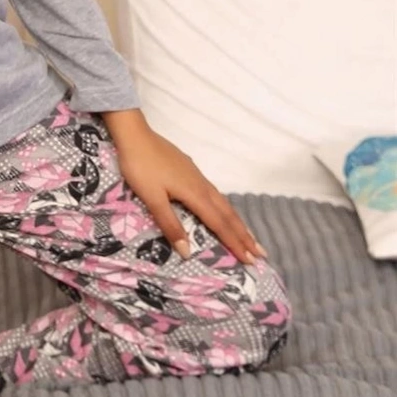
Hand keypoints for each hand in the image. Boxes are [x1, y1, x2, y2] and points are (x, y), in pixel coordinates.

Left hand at [100, 110, 267, 265]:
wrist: (135, 136)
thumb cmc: (141, 168)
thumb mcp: (153, 199)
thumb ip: (170, 225)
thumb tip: (188, 253)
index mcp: (195, 194)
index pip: (220, 224)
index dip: (235, 243)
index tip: (250, 260)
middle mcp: (202, 186)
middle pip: (228, 214)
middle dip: (244, 235)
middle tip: (261, 253)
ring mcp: (197, 176)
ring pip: (223, 203)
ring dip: (237, 222)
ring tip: (248, 236)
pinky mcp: (191, 170)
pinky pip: (215, 194)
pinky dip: (225, 208)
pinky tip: (222, 209)